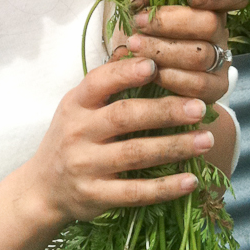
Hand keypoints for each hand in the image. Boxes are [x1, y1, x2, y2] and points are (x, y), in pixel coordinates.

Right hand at [28, 56, 214, 225]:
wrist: (43, 189)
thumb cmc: (72, 138)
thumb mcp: (77, 107)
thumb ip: (107, 85)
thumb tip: (144, 53)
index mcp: (75, 104)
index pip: (99, 82)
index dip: (126, 73)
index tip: (155, 66)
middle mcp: (78, 132)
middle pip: (124, 117)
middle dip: (165, 111)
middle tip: (199, 107)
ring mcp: (86, 166)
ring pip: (135, 154)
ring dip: (174, 147)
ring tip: (206, 140)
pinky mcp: (96, 196)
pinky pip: (135, 192)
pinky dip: (165, 188)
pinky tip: (190, 181)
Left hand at [110, 0, 247, 101]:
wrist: (142, 73)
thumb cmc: (143, 33)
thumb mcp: (139, 6)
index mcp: (208, 6)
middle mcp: (220, 31)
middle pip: (210, 23)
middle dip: (169, 22)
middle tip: (139, 22)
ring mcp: (221, 60)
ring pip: (201, 55)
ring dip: (164, 50)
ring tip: (135, 46)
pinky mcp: (216, 87)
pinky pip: (199, 84)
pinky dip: (172, 77)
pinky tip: (152, 72)